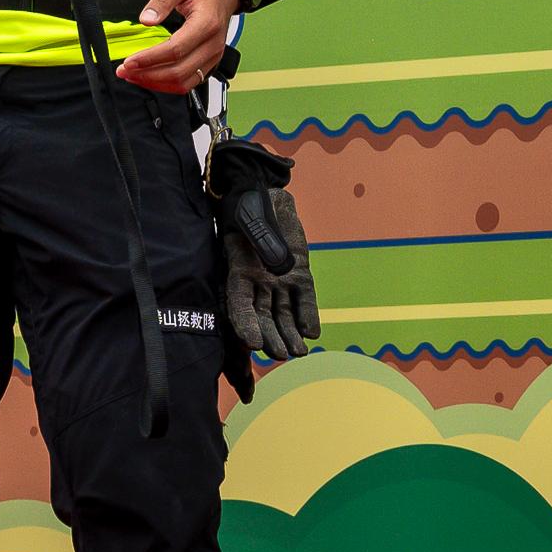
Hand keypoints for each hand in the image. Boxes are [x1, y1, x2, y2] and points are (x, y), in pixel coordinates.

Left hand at [116, 0, 239, 92]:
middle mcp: (213, 44)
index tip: (129, 61)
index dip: (149, 59)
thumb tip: (146, 19)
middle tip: (124, 70)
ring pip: (183, 82)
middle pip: (178, 72)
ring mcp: (213, 55)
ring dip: (156, 83)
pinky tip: (150, 76)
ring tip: (133, 76)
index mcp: (206, 23)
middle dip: (147, 75)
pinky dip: (167, 84)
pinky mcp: (209, 62)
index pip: (175, 50)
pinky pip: (188, 82)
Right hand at [212, 137, 318, 361]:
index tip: (253, 343)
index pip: (239, 305)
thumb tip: (281, 266)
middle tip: (282, 355)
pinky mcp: (298, 274)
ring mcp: (278, 279)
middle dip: (272, 336)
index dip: (245, 325)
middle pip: (263, 316)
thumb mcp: (254, 219)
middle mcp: (257, 281)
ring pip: (282, 312)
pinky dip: (307, 314)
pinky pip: (303, 298)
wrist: (266, 196)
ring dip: (290, 332)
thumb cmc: (252, 206)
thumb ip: (265, 241)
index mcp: (238, 271)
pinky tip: (313, 332)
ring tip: (299, 352)